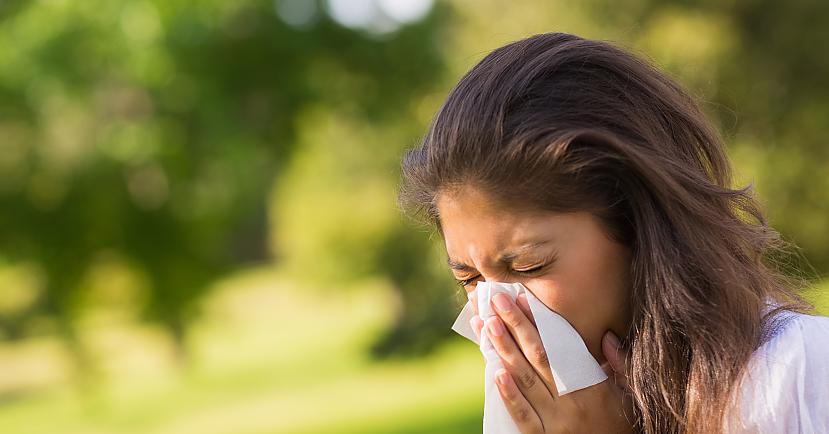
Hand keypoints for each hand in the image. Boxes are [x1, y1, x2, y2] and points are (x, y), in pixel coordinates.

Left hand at [468, 292, 635, 432]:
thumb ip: (620, 365)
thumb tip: (607, 336)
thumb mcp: (630, 396)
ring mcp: (556, 423)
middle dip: (515, 326)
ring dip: (504, 351)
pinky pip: (523, 417)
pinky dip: (509, 395)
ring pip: (526, 381)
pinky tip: (495, 373)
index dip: (539, 324)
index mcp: (593, 387)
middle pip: (538, 357)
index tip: (522, 300)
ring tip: (488, 325)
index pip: (560, 348)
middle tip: (497, 301)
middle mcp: (572, 403)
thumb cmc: (620, 426)